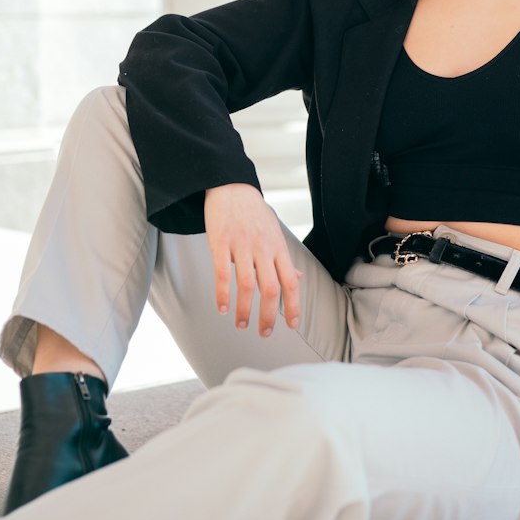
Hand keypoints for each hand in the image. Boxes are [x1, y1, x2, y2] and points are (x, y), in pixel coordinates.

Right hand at [203, 184, 303, 336]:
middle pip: (271, 289)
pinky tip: (222, 307)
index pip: (291, 282)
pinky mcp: (221, 243)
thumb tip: (298, 278)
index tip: (293, 325)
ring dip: (244, 310)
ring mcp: (241, 246)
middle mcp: (263, 249)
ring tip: (241, 324)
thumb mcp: (275, 232)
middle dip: (269, 316)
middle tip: (263, 333)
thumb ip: (284, 258)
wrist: (231, 186)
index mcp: (278, 248)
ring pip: (246, 285)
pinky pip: (222, 273)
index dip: (294, 305)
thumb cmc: (254, 212)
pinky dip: (223, 294)